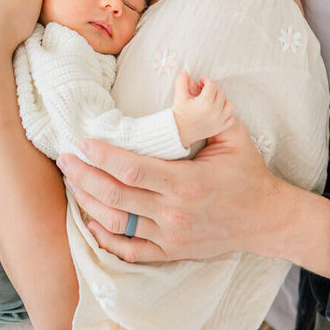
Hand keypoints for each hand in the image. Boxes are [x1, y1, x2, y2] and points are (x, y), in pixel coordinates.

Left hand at [58, 120, 286, 262]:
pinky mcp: (170, 252)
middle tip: (64, 159)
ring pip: (116, 223)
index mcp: (187, 182)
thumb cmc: (248, 174)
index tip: (83, 143)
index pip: (133, 169)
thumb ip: (207, 108)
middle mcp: (174, 212)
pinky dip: (104, 238)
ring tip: (71, 182)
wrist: (266, 220)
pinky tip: (89, 220)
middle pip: (115, 195)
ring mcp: (170, 236)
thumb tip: (188, 77)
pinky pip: (128, 251)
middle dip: (83, 176)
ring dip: (87, 203)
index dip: (103, 156)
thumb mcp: (233, 135)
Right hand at [172, 69, 234, 147]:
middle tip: (205, 89)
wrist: (178, 132)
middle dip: (213, 89)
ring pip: (229, 105)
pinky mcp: (220, 128)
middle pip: (221, 94)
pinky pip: (231, 118)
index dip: (206, 80)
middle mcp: (214, 112)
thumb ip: (182, 81)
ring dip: (223, 100)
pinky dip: (227, 113)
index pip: (212, 86)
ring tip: (214, 99)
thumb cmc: (179, 113)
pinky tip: (219, 110)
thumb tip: (184, 70)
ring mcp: (219, 121)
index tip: (201, 80)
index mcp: (205, 103)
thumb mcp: (179, 96)